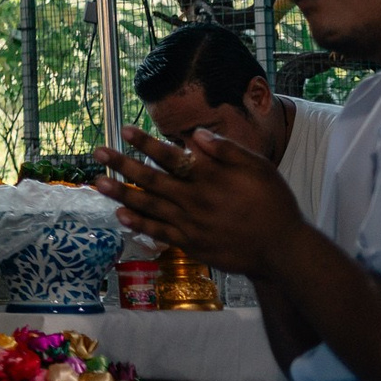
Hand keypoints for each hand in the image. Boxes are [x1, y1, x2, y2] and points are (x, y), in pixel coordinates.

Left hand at [92, 127, 304, 277]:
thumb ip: (227, 150)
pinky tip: (120, 215)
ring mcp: (191, 224)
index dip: (145, 143)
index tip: (124, 129)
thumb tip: (195, 134)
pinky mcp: (191, 244)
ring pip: (149, 205)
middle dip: (122, 164)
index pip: (170, 156)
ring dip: (121, 193)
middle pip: (151, 179)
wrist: (283, 250)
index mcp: (210, 178)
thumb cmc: (274, 204)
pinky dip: (138, 224)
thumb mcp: (260, 168)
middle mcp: (195, 200)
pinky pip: (158, 232)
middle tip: (98, 152)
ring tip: (97, 183)